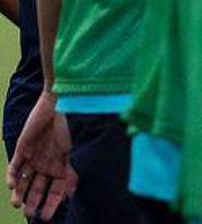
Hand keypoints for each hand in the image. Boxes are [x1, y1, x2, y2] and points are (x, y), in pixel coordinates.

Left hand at [6, 92, 75, 220]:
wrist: (60, 103)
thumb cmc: (72, 126)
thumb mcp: (75, 152)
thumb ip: (72, 173)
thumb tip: (72, 194)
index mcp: (64, 166)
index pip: (56, 191)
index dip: (51, 204)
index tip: (46, 218)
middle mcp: (49, 164)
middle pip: (39, 188)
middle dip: (34, 202)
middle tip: (29, 213)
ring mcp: (35, 157)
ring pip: (25, 181)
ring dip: (21, 193)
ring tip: (17, 204)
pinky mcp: (23, 148)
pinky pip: (16, 167)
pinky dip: (13, 177)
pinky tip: (12, 185)